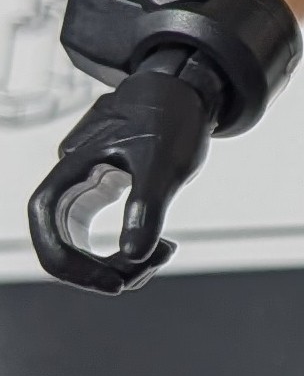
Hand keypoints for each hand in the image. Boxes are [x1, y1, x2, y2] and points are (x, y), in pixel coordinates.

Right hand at [28, 62, 217, 292]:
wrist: (183, 92)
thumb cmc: (170, 118)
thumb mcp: (163, 163)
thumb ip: (147, 207)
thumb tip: (133, 255)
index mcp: (71, 171)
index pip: (47, 228)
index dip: (70, 263)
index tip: (114, 284)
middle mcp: (70, 185)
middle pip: (63, 246)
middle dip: (104, 271)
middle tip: (152, 264)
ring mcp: (85, 193)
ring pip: (85, 249)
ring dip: (123, 266)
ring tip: (167, 250)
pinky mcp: (104, 197)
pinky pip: (103, 239)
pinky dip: (131, 253)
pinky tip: (164, 246)